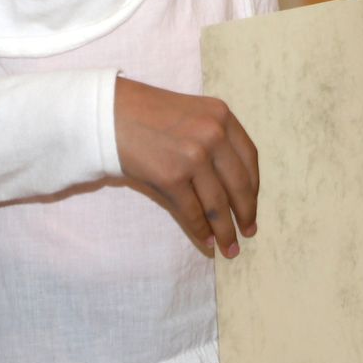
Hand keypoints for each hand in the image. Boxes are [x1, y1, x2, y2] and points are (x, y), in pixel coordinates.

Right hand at [114, 77, 259, 257]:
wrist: (109, 114)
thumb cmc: (148, 115)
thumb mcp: (193, 114)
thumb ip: (216, 139)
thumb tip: (234, 187)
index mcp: (223, 116)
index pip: (249, 159)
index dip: (254, 188)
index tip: (252, 206)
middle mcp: (214, 134)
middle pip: (240, 185)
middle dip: (245, 214)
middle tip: (249, 232)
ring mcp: (194, 156)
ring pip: (218, 204)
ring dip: (226, 230)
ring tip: (230, 247)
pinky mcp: (172, 177)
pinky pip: (193, 212)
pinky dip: (201, 230)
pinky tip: (207, 241)